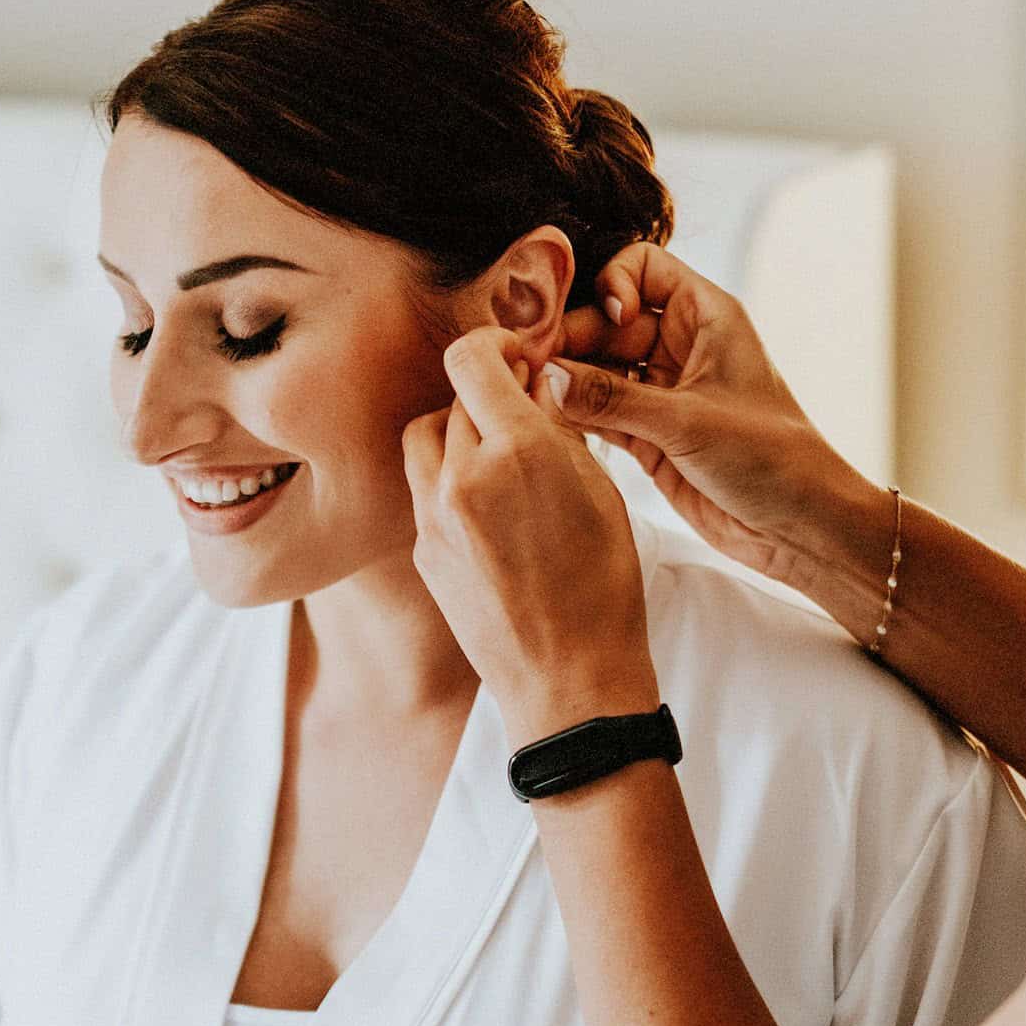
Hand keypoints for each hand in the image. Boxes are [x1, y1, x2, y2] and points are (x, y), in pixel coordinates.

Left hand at [403, 326, 661, 744]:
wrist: (568, 679)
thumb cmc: (603, 587)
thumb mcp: (602, 492)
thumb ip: (559, 431)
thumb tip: (535, 387)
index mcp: (518, 451)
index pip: (473, 359)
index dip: (494, 346)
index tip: (515, 357)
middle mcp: (463, 476)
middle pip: (455, 398)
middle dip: (486, 394)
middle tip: (520, 407)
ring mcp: (433, 516)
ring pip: (425, 437)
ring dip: (454, 429)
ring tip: (494, 452)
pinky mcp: (422, 550)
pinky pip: (423, 488)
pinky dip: (448, 477)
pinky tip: (486, 503)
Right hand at [542, 242, 873, 588]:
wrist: (799, 527)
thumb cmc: (771, 459)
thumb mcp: (688, 421)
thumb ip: (613, 399)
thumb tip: (549, 378)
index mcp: (705, 317)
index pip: (643, 266)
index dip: (613, 283)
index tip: (605, 319)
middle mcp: (680, 347)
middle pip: (606, 322)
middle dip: (571, 339)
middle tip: (533, 364)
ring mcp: (662, 392)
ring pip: (597, 369)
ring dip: (566, 380)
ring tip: (532, 394)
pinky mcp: (649, 436)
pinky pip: (599, 412)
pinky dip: (574, 416)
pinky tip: (548, 420)